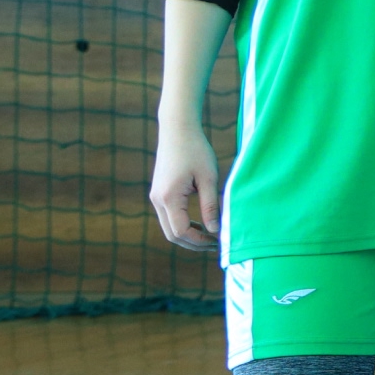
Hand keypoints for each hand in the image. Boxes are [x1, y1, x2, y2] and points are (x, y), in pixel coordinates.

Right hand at [149, 120, 220, 250]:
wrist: (178, 130)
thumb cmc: (196, 150)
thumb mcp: (208, 177)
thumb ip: (210, 205)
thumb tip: (214, 230)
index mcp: (169, 197)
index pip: (181, 231)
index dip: (199, 240)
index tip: (218, 240)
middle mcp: (157, 200)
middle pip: (172, 234)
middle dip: (193, 243)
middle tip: (216, 244)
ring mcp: (156, 197)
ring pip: (169, 227)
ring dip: (188, 235)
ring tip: (211, 236)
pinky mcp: (159, 194)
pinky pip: (169, 217)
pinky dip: (183, 225)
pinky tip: (201, 223)